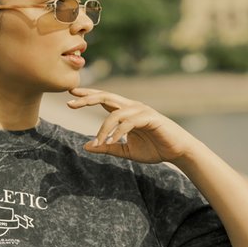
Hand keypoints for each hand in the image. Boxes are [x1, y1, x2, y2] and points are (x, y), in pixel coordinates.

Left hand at [67, 87, 195, 163]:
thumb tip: (86, 146)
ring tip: (98, 143)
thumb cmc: (153, 149)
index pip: (103, 100)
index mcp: (125, 112)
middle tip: (70, 102)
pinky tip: (111, 141)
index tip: (70, 95)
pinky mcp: (150, 118)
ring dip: (104, 129)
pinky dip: (118, 132)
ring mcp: (141, 111)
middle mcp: (132, 107)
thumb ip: (107, 147)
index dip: (87, 96)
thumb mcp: (126, 151)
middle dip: (87, 98)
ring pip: (115, 113)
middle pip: (106, 97)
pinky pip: (128, 122)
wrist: (177, 151)